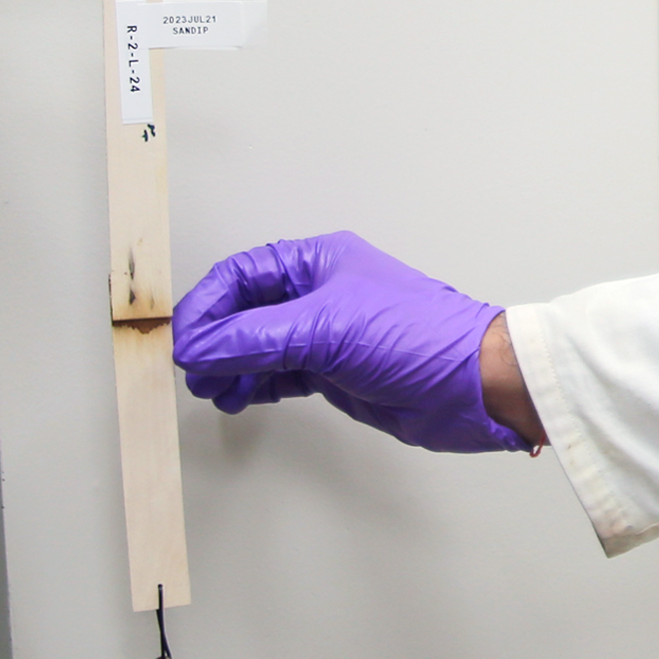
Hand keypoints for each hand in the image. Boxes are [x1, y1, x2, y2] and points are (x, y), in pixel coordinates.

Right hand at [169, 231, 527, 453]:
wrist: (475, 384)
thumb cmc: (420, 336)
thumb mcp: (326, 328)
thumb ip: (254, 338)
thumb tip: (200, 346)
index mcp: (317, 262)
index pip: (240, 275)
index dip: (206, 305)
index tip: (182, 338)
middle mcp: (319, 293)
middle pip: (244, 310)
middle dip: (213, 339)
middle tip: (192, 369)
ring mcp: (327, 334)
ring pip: (258, 345)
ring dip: (229, 366)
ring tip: (211, 390)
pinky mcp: (336, 371)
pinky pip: (279, 373)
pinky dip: (253, 385)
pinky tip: (238, 396)